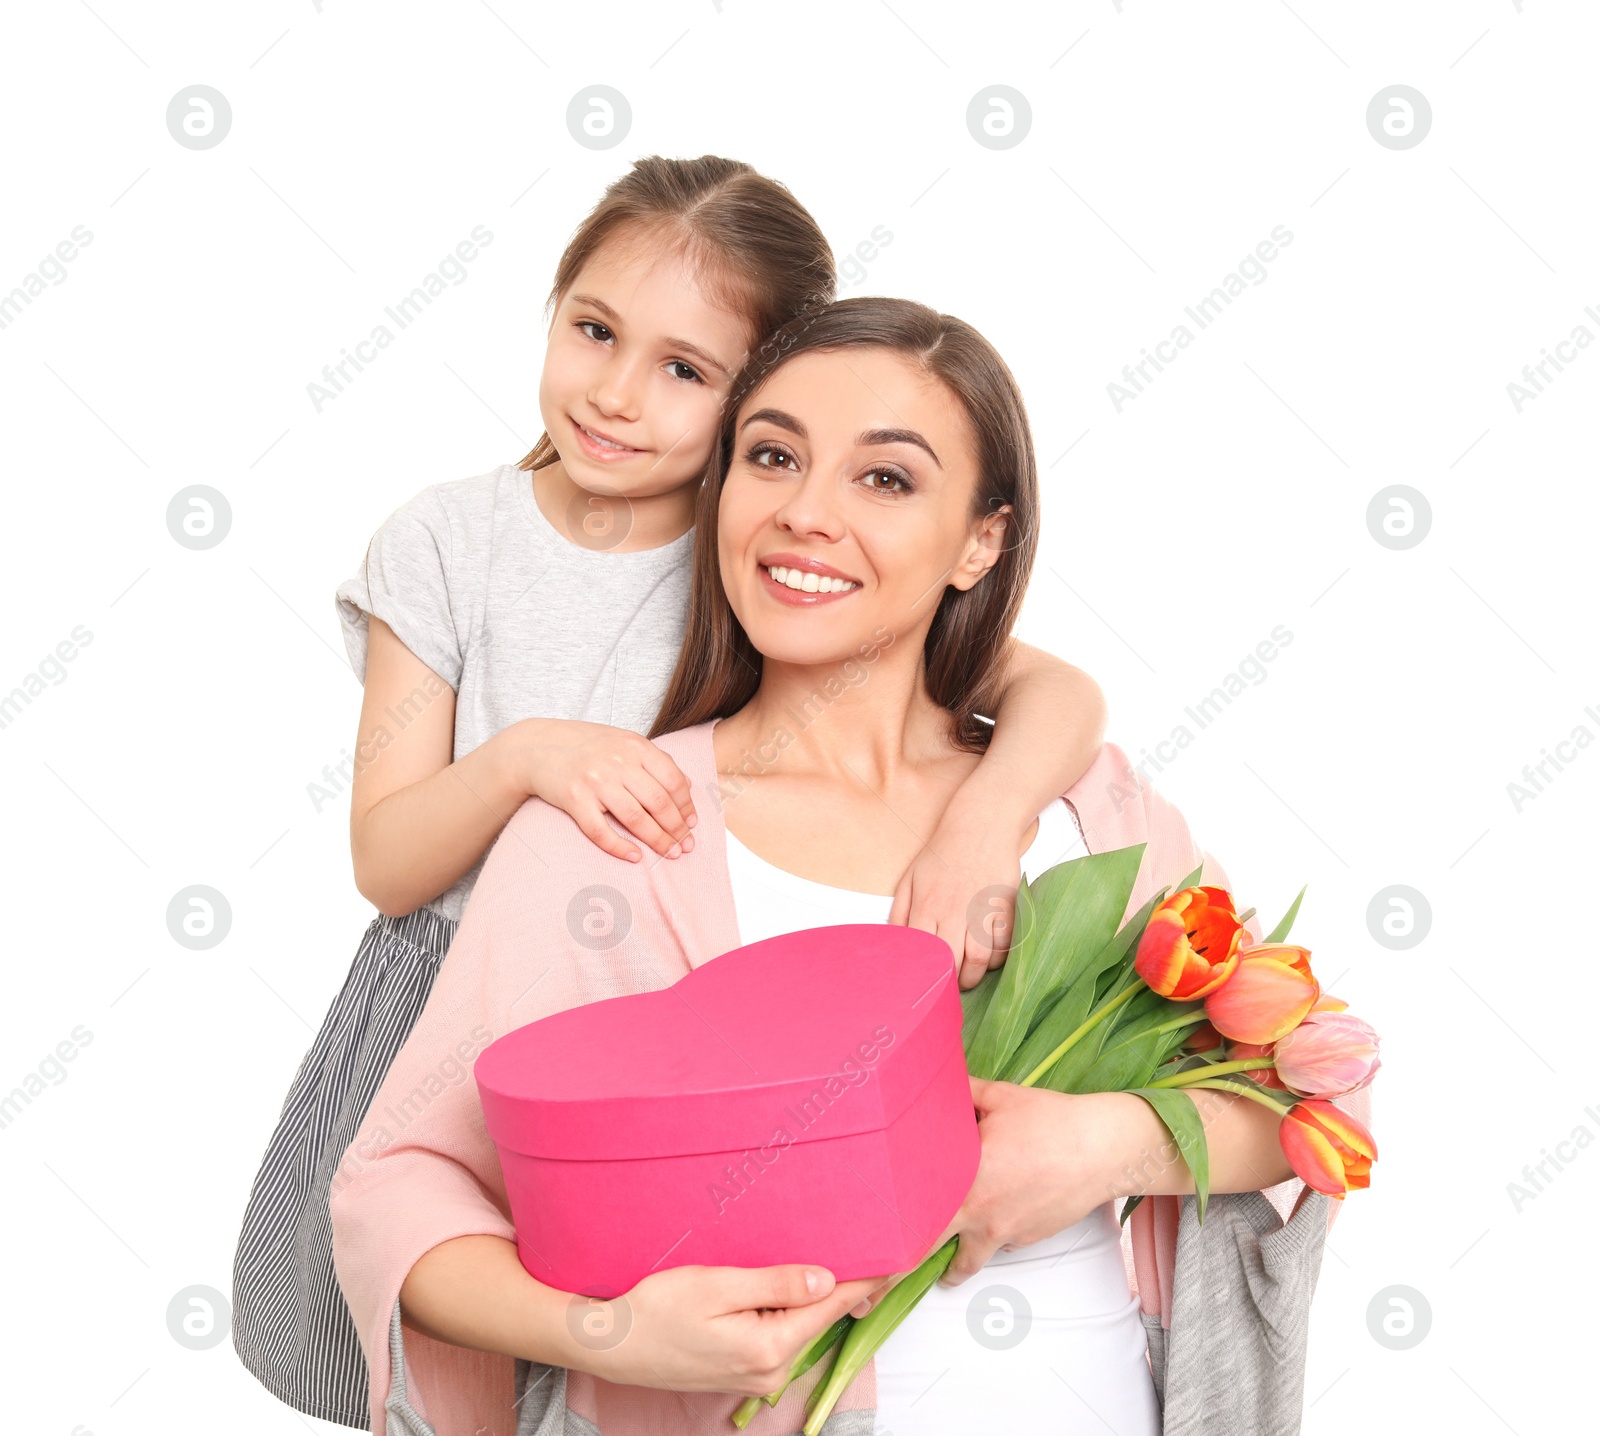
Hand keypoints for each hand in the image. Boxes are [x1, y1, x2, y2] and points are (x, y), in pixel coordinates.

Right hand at [516, 719, 696, 861]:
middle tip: (686, 845)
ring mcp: (595, 781)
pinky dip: (620, 847)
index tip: (692, 823)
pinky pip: (600, 831)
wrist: (537, 746)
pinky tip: (635, 856)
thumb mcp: (624, 742)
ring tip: (670, 853)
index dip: (686, 805)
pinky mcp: (574, 800)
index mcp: (635, 746)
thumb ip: (654, 760)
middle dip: (677, 828)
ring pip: (635, 818)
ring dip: (657, 840)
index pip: (673, 780)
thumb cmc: (586, 745)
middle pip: (658, 802)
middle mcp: (617, 762)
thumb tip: (688, 786)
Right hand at [582, 1262, 885, 1396]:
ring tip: (834, 1253)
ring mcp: (758, 1373)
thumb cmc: (658, 1311)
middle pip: (823, 1316)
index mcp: (771, 1346)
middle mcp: (772, 1368)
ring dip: (816, 1293)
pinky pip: (783, 1334)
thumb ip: (776, 1284)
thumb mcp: (718, 1286)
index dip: (867, 1276)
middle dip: (844, 1280)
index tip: (897, 1254)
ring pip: (803, 1325)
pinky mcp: (744, 1369)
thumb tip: (828, 1280)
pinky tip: (792, 1284)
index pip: (834, 1304)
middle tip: (867, 1238)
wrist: (615, 1345)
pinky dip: (793, 1308)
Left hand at [855, 1079, 1129, 1311]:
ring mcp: (1003, 1232)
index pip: (912, 1225)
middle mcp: (978, 1214)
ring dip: (948, 1264)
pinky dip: (985, 1237)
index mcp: (962, 1180)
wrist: (1106, 1150)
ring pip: (964, 1259)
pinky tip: (991, 1216)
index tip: (855, 1264)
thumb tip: (927, 1081)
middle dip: (893, 1279)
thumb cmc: (1052, 1120)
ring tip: (932, 1271)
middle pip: (925, 1254)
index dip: (881, 1251)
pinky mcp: (1025, 1238)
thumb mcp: (998, 1097)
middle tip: (864, 1300)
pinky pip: (994, 1243)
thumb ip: (958, 1094)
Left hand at [889, 798, 1026, 989]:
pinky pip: (1003, 944)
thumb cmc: (943, 852)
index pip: (924, 953)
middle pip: (952, 961)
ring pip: (980, 958)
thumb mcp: (911, 877)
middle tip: (948, 987)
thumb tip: (895, 943)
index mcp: (927, 905)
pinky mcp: (1006, 906)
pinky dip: (997, 958)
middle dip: (950, 982)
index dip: (926, 974)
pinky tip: (988, 957)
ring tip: (968, 977)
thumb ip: (900, 912)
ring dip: (975, 975)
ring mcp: (982, 909)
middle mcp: (954, 910)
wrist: (980, 824)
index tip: (926, 983)